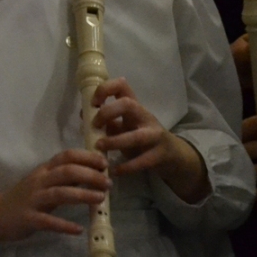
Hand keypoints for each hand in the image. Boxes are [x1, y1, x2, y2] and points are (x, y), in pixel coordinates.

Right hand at [0, 150, 107, 251]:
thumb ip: (64, 177)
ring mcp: (33, 199)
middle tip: (108, 183)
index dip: (87, 157)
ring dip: (82, 195)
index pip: (66, 156)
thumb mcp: (43, 181)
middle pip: (66, 172)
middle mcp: (39, 181)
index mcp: (44, 170)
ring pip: (60, 193)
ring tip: (100, 199)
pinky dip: (64, 225)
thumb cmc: (26, 197)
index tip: (104, 163)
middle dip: (90, 175)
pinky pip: (48, 221)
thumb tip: (93, 174)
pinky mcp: (29, 218)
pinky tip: (78, 230)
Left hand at [93, 78, 209, 201]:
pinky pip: (142, 161)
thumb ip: (107, 121)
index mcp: (135, 106)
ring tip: (99, 147)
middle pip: (128, 104)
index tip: (93, 102)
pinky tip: (114, 171)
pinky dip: (126, 167)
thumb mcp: (125, 126)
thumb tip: (84, 115)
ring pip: (136, 136)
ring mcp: (155, 135)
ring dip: (114, 142)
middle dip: (107, 112)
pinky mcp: (159, 155)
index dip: (104, 89)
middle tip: (95, 125)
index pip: (121, 85)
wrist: (172, 155)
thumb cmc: (142, 137)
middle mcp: (145, 117)